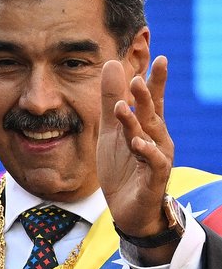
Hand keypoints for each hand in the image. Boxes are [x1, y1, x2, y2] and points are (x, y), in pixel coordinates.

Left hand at [97, 56, 173, 237]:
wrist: (129, 210)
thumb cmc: (124, 169)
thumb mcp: (111, 133)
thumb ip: (110, 101)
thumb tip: (112, 64)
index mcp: (147, 128)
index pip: (152, 101)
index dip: (156, 82)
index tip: (159, 58)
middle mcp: (157, 140)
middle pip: (151, 115)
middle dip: (145, 97)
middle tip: (136, 79)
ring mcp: (157, 159)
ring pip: (149, 137)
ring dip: (136, 122)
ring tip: (122, 107)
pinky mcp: (154, 179)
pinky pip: (154, 163)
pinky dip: (146, 152)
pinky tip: (137, 143)